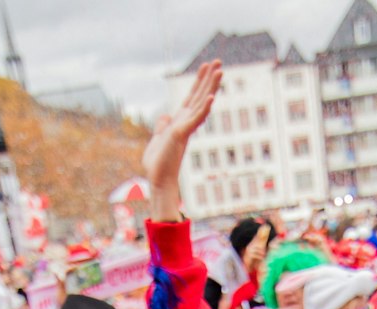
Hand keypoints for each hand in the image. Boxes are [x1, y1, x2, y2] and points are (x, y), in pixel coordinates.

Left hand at [145, 61, 220, 222]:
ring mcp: (185, 128)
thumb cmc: (158, 164)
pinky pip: (195, 119)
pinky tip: (210, 97)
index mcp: (180, 122)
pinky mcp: (181, 134)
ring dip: (210, 87)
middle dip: (208, 78)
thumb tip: (165, 116)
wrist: (157, 180)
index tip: (206, 67)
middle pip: (200, 95)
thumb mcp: (157, 139)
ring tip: (219, 71)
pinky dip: (203, 108)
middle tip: (218, 61)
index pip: (191, 98)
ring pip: (201, 103)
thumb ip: (162, 126)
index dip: (199, 82)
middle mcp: (186, 122)